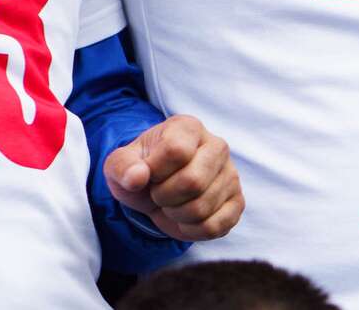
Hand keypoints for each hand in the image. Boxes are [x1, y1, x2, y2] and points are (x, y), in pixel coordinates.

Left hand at [103, 114, 243, 241]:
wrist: (156, 189)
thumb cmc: (141, 170)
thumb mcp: (121, 165)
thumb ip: (122, 167)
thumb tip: (137, 177)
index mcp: (188, 128)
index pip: (177, 150)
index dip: (155, 171)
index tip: (149, 173)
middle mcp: (217, 146)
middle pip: (193, 181)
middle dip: (164, 196)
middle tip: (158, 193)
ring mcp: (231, 175)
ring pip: (202, 208)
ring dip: (175, 215)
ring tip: (171, 204)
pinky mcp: (237, 202)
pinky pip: (214, 226)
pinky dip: (191, 230)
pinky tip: (185, 218)